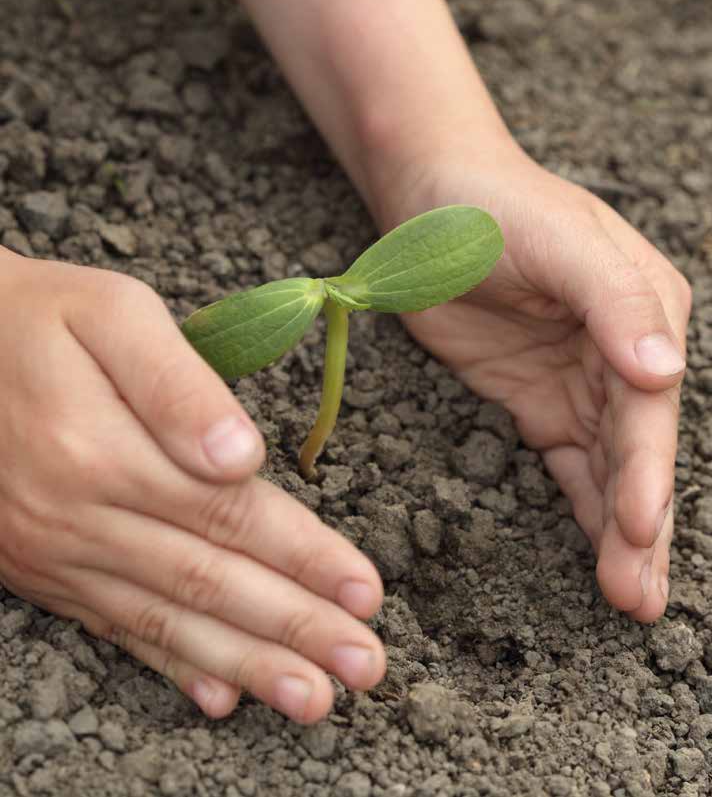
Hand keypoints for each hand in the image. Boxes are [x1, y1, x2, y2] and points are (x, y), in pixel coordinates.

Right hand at [0, 250, 384, 721]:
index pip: (230, 516)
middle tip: (364, 667)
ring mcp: (58, 553)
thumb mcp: (112, 315)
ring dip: (248, 664)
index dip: (304, 557)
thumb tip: (242, 457)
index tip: (365, 592)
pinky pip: (115, 629)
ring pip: (169, 621)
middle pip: (211, 582)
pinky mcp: (42, 569)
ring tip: (312, 700)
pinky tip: (219, 697)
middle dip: (296, 627)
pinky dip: (172, 667)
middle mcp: (80, 518)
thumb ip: (176, 384)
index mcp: (105, 452)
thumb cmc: (41, 318)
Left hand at [381, 140, 690, 621]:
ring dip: (619, 532)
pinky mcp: (538, 401)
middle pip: (637, 451)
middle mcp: (623, 353)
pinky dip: (585, 510)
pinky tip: (601, 556)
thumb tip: (668, 369)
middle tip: (640, 599)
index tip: (639, 530)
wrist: (432, 202)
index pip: (649, 406)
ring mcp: (580, 382)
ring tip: (631, 598)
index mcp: (644, 310)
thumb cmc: (494, 207)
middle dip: (641, 525)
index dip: (646, 471)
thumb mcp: (557, 240)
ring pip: (608, 468)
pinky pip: (570, 464)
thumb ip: (612, 299)